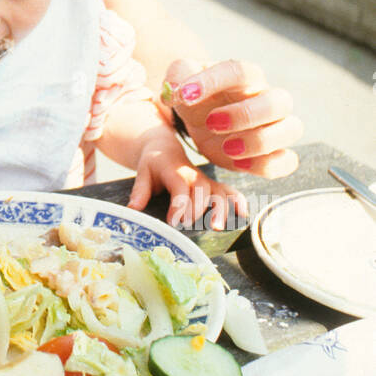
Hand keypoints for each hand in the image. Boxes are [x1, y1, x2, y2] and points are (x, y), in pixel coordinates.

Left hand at [128, 128, 247, 229]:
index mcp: (174, 169)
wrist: (165, 148)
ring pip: (218, 192)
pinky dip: (238, 201)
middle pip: (201, 190)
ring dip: (220, 209)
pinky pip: (230, 191)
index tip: (173, 222)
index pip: (180, 186)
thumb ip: (139, 191)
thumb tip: (132, 210)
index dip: (179, 204)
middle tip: (189, 226)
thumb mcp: (143, 173)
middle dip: (197, 208)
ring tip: (217, 227)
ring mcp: (206, 180)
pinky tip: (242, 215)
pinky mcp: (214, 186)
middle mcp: (193, 174)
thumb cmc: (154, 164)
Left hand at [162, 59, 302, 177]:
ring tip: (227, 147)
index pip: (240, 71)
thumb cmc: (197, 96)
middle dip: (245, 115)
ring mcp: (274, 126)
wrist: (201, 120)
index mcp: (243, 78)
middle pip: (279, 101)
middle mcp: (265, 98)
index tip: (186, 95)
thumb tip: (178, 90)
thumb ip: (178, 76)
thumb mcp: (181, 80)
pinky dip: (268, 165)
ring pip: (291, 129)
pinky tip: (239, 164)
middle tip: (211, 123)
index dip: (213, 82)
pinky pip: (288, 161)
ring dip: (260, 141)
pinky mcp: (272, 154)